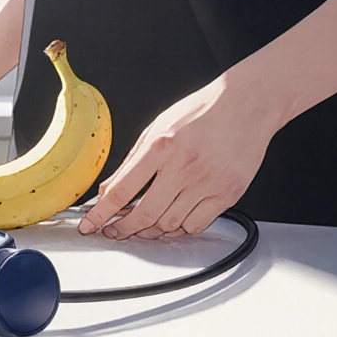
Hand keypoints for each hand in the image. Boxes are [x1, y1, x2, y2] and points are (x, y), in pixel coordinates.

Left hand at [77, 74, 279, 239]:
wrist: (247, 104)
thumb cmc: (202, 112)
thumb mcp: (157, 127)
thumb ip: (131, 160)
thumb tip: (108, 189)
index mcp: (161, 146)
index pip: (122, 190)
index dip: (101, 213)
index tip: (89, 225)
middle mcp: (184, 167)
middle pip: (145, 214)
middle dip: (123, 229)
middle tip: (114, 231)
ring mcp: (208, 183)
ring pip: (170, 224)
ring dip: (151, 231)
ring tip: (142, 226)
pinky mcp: (228, 194)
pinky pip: (197, 225)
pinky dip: (180, 229)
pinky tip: (172, 221)